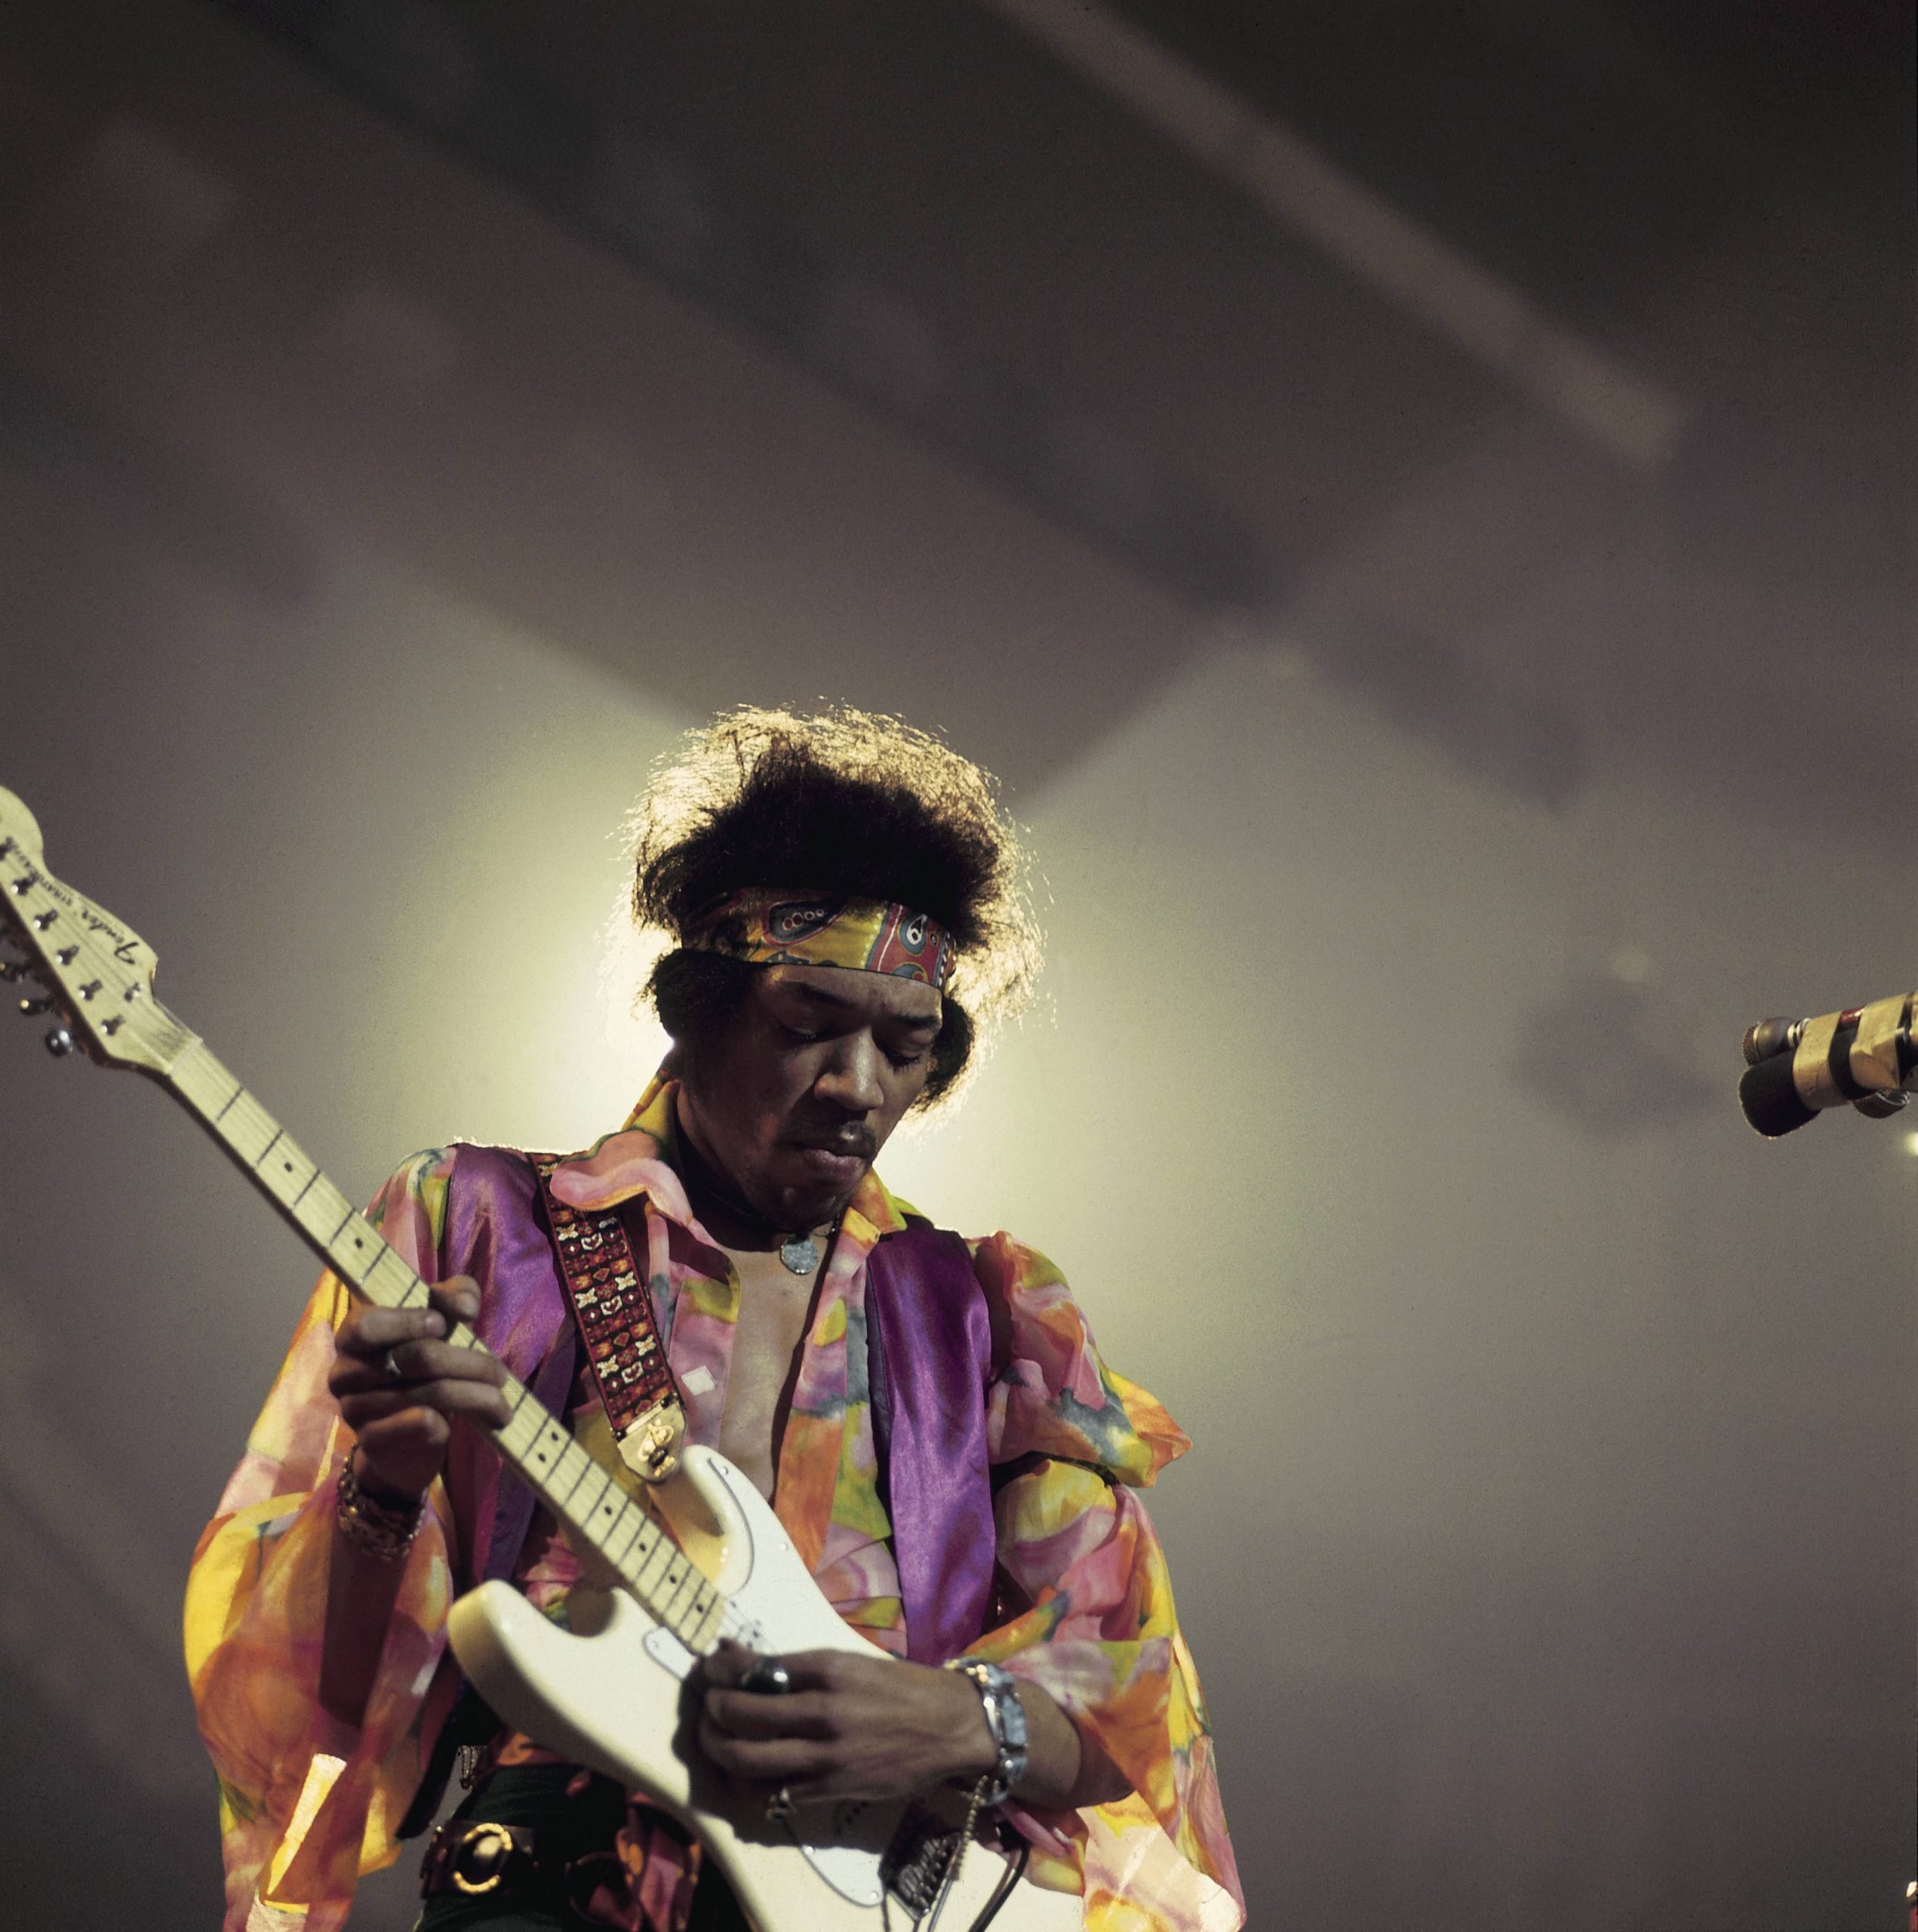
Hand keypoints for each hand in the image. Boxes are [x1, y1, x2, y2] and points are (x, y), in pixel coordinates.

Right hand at [327, 1277, 510, 1504]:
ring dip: (473, 1397)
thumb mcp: (440, 1319)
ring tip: (501, 1404)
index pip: (367, 1324)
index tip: (443, 1324)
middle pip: (414, 1358)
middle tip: (501, 1374)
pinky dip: (447, 1423)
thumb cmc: (424, 1363)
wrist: (406, 1434)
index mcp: (353, 1336)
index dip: (406, 1321)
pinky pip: (416, 1426)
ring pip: (425, 1394)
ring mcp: (354, 1409)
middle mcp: (344, 1372)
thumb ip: (453, 1296)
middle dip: (468, 1363)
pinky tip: (468, 1422)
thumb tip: (466, 1307)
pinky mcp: (371, 1442)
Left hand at [698, 1641, 995, 1805]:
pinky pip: (774, 1793)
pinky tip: (744, 1775)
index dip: (722, 1669)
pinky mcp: (833, 1788)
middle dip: (712, 1709)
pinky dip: (749, 1785)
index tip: (711, 1669)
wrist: (950, 1727)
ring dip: (719, 1748)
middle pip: (742, 1713)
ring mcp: (826, 1755)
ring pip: (748, 1758)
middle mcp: (823, 1710)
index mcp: (830, 1668)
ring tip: (715, 1739)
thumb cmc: (901, 1687)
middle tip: (707, 1706)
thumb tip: (747, 1663)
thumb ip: (801, 1668)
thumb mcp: (851, 1663)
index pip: (756, 1667)